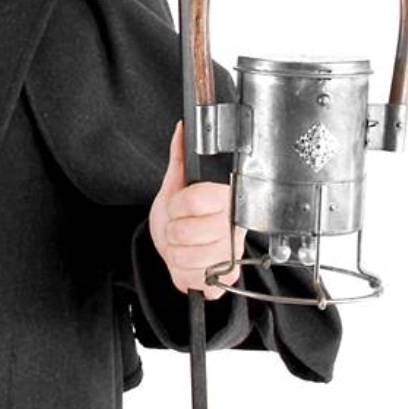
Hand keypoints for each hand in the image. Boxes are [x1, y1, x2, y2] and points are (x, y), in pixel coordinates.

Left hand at [148, 121, 245, 300]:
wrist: (180, 252)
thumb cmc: (180, 220)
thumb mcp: (175, 188)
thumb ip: (179, 159)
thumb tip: (180, 130)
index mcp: (226, 198)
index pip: (197, 198)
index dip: (178, 204)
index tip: (178, 206)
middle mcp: (234, 226)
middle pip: (188, 230)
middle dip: (173, 231)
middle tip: (179, 227)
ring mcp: (231, 254)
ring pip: (187, 255)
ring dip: (176, 252)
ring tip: (182, 244)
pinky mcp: (226, 278)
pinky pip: (193, 277)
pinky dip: (182, 272)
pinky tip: (190, 262)